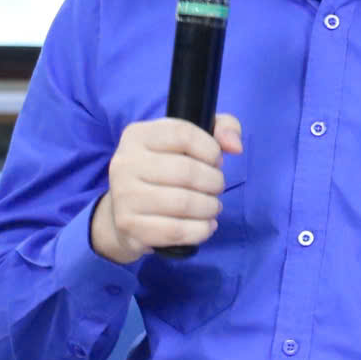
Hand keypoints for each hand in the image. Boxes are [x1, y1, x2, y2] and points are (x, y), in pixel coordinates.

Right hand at [89, 113, 243, 263]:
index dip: (211, 150)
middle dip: (214, 182)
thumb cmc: (166, 170)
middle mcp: (125, 163)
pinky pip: (176, 231)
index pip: (183, 134)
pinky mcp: (129, 226)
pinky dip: (200, 230)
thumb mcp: (190, 140)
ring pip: (183, 203)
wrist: (126, 211)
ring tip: (212, 207)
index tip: (216, 162)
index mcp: (138, 135)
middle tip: (216, 188)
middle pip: (186, 171)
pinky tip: (206, 225)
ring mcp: (124, 196)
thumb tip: (235, 146)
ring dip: (210, 207)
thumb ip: (222, 128)